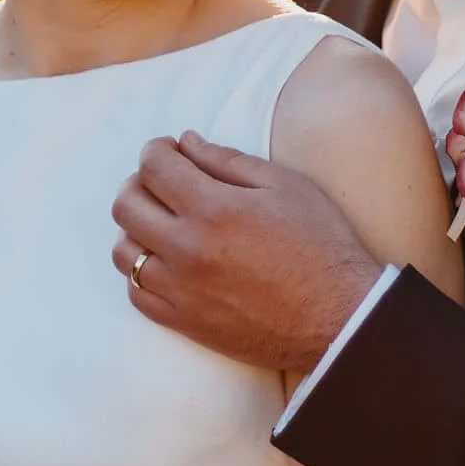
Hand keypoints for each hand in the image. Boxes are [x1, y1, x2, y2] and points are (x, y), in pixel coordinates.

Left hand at [111, 131, 383, 373]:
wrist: (340, 318)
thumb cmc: (321, 245)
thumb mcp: (284, 186)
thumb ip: (228, 160)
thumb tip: (186, 142)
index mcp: (213, 209)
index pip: (153, 166)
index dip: (156, 149)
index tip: (169, 150)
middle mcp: (187, 249)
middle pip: (126, 206)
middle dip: (139, 183)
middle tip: (161, 181)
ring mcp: (182, 290)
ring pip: (124, 252)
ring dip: (136, 229)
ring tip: (162, 223)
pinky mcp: (185, 323)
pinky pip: (138, 294)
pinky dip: (143, 273)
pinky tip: (167, 263)